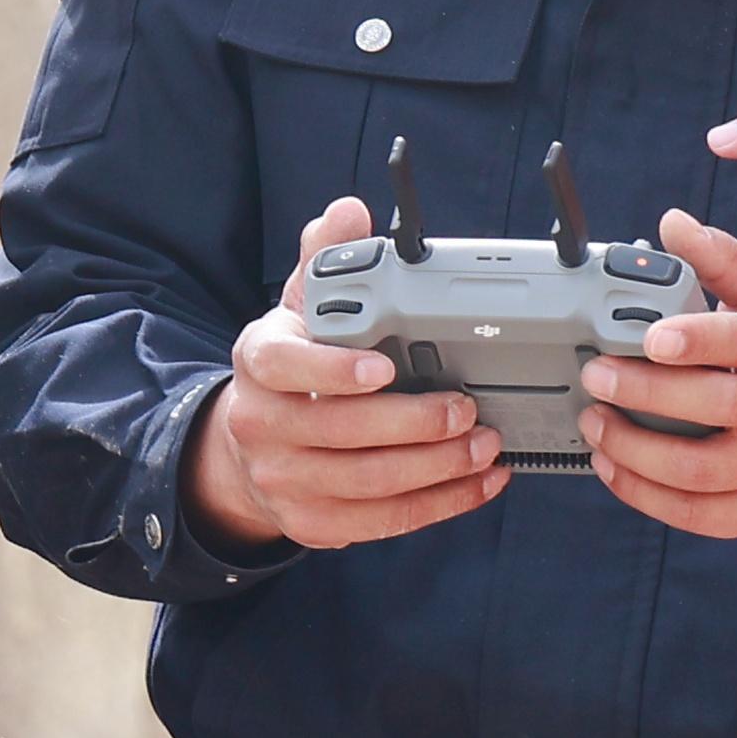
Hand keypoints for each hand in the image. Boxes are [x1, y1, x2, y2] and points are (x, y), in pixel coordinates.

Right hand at [185, 196, 508, 550]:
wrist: (250, 448)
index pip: (286, 366)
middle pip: (341, 431)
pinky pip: (384, 521)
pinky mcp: (313, 525)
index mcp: (259, 362)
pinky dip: (440, 503)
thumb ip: (325, 260)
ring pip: (369, 483)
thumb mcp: (299, 309)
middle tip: (469, 409)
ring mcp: (283, 482)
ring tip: (486, 445)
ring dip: (437, 467)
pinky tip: (479, 482)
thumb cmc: (293, 368)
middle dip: (414, 423)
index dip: (335, 369)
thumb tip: (347, 211)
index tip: (386, 367)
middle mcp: (262, 425)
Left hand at [579, 212, 736, 547]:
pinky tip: (612, 466)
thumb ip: (722, 259)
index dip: (698, 340)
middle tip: (594, 375)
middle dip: (645, 393)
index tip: (649, 337)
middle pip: (719, 407)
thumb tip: (672, 225)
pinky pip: (698, 514)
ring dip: (632, 448)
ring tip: (594, 422)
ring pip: (699, 470)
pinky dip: (644, 494)